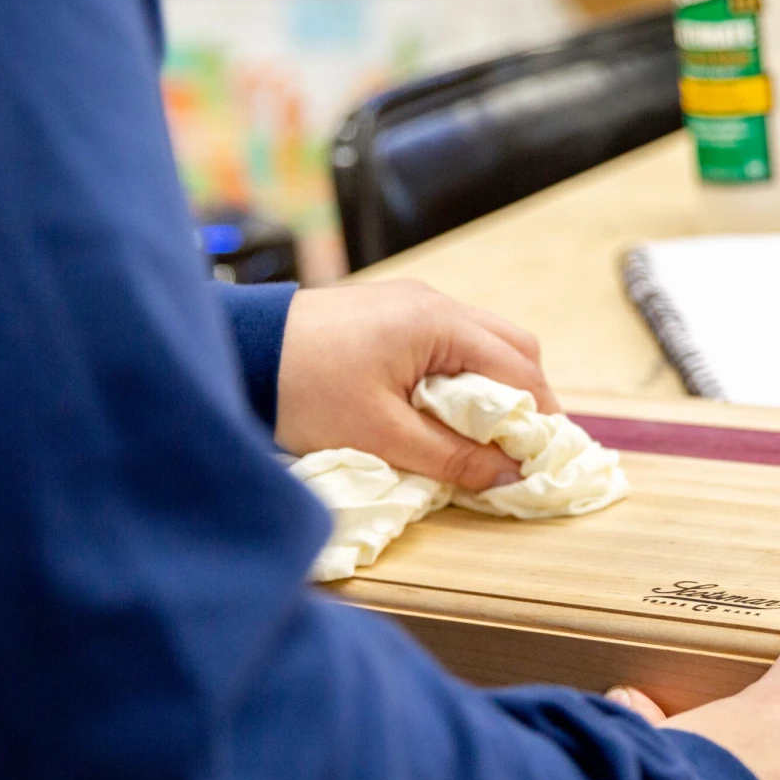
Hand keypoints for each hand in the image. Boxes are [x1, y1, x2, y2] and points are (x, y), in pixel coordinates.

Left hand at [275, 279, 559, 491]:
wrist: (237, 351)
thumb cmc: (305, 391)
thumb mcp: (383, 436)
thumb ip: (453, 458)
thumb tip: (510, 477)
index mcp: (438, 324)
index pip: (520, 370)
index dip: (539, 418)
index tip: (542, 463)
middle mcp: (434, 303)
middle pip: (514, 347)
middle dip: (527, 399)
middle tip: (520, 450)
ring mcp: (412, 303)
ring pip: (485, 342)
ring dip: (496, 388)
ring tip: (484, 437)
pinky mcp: (391, 314)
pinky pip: (452, 343)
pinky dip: (465, 376)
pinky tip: (448, 412)